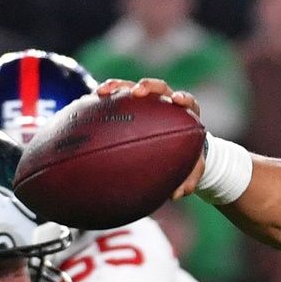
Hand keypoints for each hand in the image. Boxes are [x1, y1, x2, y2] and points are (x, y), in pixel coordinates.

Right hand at [96, 78, 205, 197]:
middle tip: (138, 91)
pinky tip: (91, 101)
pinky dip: (104, 97)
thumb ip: (187, 180)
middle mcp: (166, 103)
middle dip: (149, 86)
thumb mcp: (190, 169)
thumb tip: (176, 194)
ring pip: (131, 87)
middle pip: (159, 88)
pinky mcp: (129, 103)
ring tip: (103, 91)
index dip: (183, 99)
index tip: (177, 100)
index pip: (187, 101)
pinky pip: (115, 97)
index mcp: (185, 114)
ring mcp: (146, 101)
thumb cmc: (186, 157)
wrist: (176, 149)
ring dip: (118, 87)